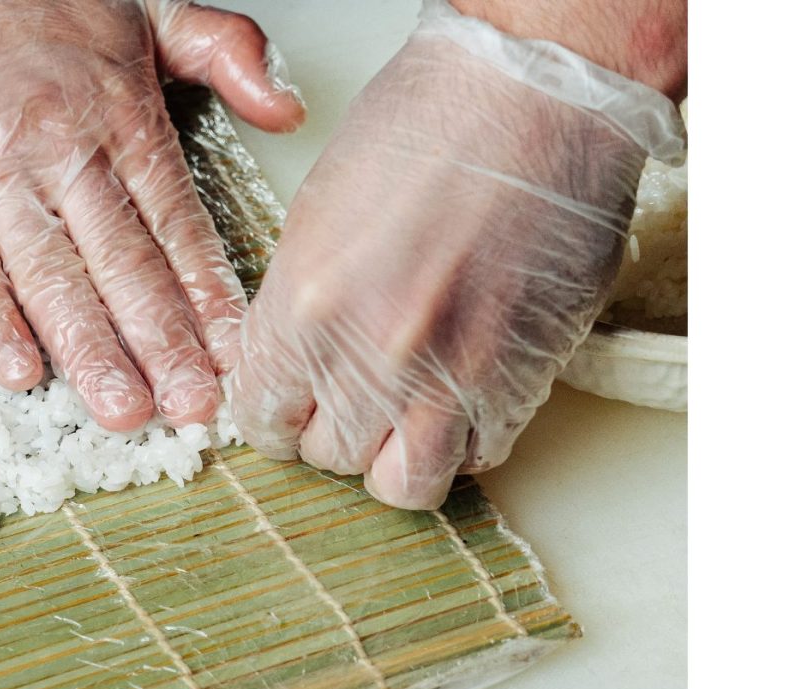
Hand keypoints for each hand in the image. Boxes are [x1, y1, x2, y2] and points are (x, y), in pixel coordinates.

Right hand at [0, 0, 304, 430]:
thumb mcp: (144, 8)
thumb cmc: (22, 3)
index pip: (177, 223)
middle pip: (123, 263)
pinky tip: (19, 369)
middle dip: (162, 344)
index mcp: (120, 114)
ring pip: (50, 275)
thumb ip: (226, 52)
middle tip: (192, 406)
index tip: (237, 355)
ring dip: (88, 349)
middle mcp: (61, 148)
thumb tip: (290, 108)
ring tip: (120, 407)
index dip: (210, 296)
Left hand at [231, 0, 684, 508]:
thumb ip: (295, 305)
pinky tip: (467, 395)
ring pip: (403, 483)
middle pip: (327, 456)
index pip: (261, 419)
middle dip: (335, 431)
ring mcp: (451, 377)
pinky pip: (482, 455)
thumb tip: (287, 363)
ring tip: (406, 415)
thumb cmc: (429, 126)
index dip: (274, 416)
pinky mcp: (521, 380)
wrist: (537, 95)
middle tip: (353, 397)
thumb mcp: (316, 215)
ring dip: (397, 457)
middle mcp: (370, 357)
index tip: (289, 406)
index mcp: (304, 310)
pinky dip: (469, 439)